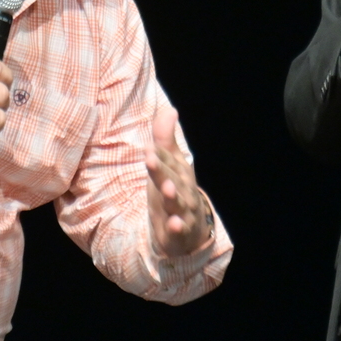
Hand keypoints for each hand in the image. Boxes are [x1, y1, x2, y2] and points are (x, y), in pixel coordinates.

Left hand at [144, 105, 213, 257]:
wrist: (192, 228)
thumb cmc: (176, 189)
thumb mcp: (170, 165)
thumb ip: (165, 139)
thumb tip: (169, 109)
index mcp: (178, 172)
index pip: (167, 161)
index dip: (158, 155)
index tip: (148, 148)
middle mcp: (182, 189)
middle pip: (171, 178)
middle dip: (162, 170)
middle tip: (150, 159)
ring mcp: (182, 210)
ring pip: (176, 202)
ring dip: (171, 195)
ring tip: (166, 188)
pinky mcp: (179, 230)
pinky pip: (179, 229)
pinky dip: (177, 227)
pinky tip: (173, 224)